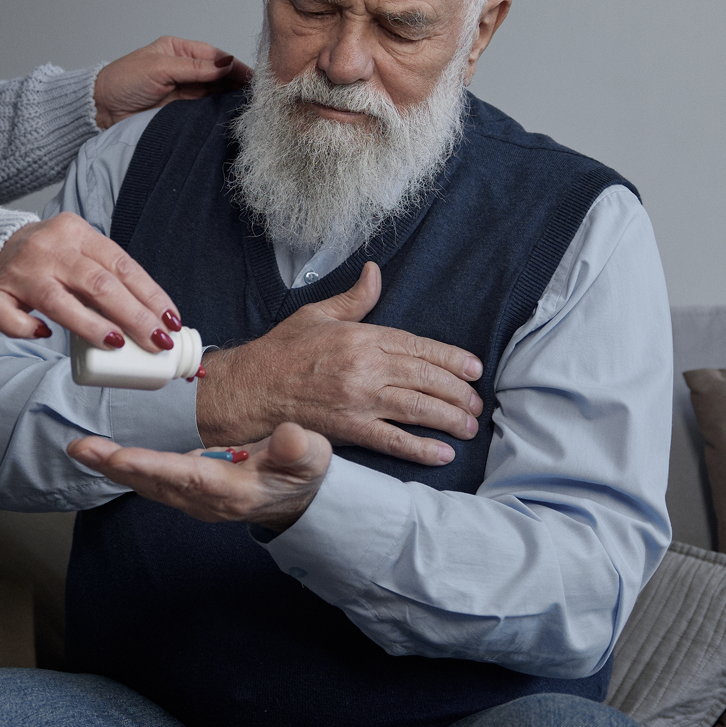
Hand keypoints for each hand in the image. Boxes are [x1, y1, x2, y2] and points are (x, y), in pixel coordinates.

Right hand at [0, 210, 182, 351]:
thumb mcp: (79, 251)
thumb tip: (154, 319)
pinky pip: (8, 315)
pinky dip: (26, 328)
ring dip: (91, 325)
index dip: (150, 295)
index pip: (122, 264)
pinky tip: (43, 336)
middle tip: (157, 341)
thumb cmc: (47, 257)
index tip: (172, 321)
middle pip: (98, 283)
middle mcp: (49, 249)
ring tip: (117, 344)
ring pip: (57, 301)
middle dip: (133, 315)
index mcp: (76, 233)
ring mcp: (19, 272)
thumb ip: (106, 275)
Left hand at [68, 421, 331, 532]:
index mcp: (232, 490)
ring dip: (113, 467)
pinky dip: (125, 468)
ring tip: (82, 448)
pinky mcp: (188, 491)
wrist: (300, 500)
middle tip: (80, 447)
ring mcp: (194, 499)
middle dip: (115, 466)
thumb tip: (290, 436)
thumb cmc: (303, 472)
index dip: (150, 466)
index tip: (118, 457)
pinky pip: (150, 480)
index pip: (185, 476)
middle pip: (153, 483)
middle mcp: (205, 500)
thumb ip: (299, 448)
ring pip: (146, 483)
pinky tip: (103, 455)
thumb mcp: (312, 458)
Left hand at [93, 36, 251, 129]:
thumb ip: (194, 67)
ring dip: (230, 99)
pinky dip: (218, 113)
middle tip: (256, 93)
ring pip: (215, 94)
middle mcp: (185, 70)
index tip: (252, 76)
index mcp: (179, 51)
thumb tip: (226, 64)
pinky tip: (230, 115)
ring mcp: (184, 91)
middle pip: (219, 75)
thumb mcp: (159, 68)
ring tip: (248, 105)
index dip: (233, 66)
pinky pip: (205, 111)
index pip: (214, 56)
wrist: (101, 110)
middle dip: (237, 83)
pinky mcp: (181, 111)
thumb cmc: (122, 81)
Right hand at [196, 262, 484, 465]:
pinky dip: (420, 448)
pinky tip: (442, 454)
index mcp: (360, 336)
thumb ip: (354, 298)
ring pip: (417, 408)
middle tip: (477, 403)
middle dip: (458, 392)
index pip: (418, 346)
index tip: (474, 369)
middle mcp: (365, 366)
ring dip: (449, 419)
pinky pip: (393, 440)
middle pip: (426, 378)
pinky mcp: (348, 429)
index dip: (451, 359)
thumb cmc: (281, 352)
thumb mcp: (317, 314)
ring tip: (468, 426)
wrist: (248, 388)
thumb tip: (375, 272)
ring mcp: (359, 399)